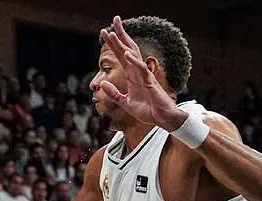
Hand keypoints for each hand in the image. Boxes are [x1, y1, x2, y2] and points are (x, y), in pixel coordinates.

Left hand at [98, 17, 188, 131]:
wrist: (161, 119)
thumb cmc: (147, 110)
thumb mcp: (125, 102)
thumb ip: (113, 93)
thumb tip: (101, 84)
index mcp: (131, 76)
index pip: (121, 55)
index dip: (113, 44)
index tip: (104, 32)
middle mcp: (137, 72)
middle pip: (127, 49)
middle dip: (119, 36)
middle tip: (113, 20)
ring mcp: (144, 76)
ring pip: (133, 56)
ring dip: (122, 45)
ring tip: (113, 33)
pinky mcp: (150, 83)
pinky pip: (141, 70)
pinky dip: (134, 61)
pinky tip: (127, 54)